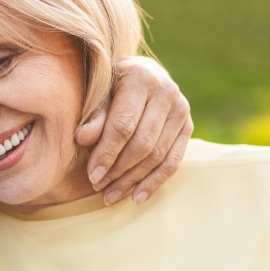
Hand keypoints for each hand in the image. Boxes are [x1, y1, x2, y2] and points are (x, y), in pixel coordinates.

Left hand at [75, 56, 192, 205]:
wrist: (139, 72)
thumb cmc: (111, 83)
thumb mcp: (99, 92)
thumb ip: (94, 115)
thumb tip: (81, 139)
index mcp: (141, 78)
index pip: (124, 125)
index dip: (107, 153)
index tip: (91, 175)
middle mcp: (167, 92)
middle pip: (142, 143)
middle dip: (118, 169)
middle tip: (98, 186)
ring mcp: (181, 110)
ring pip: (158, 156)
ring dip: (132, 180)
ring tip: (110, 195)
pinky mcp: (188, 126)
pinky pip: (173, 161)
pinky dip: (154, 182)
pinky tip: (136, 198)